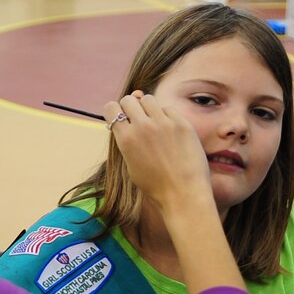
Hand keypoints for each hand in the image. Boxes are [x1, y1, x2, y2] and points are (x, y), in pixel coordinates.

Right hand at [104, 92, 211, 212]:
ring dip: (148, 108)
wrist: (182, 193)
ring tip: (153, 124)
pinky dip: (166, 116)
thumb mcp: (131, 164)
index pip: (111, 108)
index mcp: (126, 139)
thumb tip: (128, 116)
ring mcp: (163, 123)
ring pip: (148, 99)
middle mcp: (143, 127)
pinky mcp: (181, 123)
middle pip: (129, 100)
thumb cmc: (155, 184)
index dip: (114, 112)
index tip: (120, 118)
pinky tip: (170, 132)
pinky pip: (168, 109)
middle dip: (130, 108)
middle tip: (136, 120)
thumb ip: (127, 139)